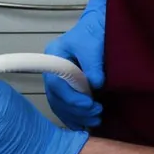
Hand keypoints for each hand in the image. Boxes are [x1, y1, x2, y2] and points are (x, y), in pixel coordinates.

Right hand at [43, 0, 106, 129]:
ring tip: (95, 121)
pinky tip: (83, 126)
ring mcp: (59, 80)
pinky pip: (65, 106)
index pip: (56, 84)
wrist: (101, 27)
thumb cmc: (95, 32)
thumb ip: (93, 64)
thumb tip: (95, 86)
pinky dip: (73, 118)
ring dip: (76, 117)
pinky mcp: (68, 87)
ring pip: (60, 105)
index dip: (71, 98)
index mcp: (53, 57)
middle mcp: (52, 71)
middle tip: (97, 114)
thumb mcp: (93, 44)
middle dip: (76, 110)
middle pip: (56, 97)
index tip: (90, 104)